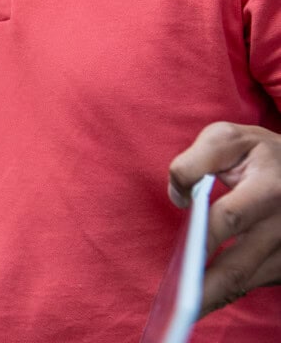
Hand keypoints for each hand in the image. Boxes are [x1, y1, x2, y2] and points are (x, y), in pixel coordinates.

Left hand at [168, 122, 280, 313]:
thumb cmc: (259, 153)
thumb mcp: (227, 138)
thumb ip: (194, 161)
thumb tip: (179, 197)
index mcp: (269, 187)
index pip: (230, 218)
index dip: (203, 238)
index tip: (182, 257)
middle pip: (241, 266)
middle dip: (208, 290)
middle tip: (179, 305)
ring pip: (249, 282)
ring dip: (216, 297)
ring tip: (185, 309)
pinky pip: (256, 283)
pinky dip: (230, 291)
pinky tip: (205, 298)